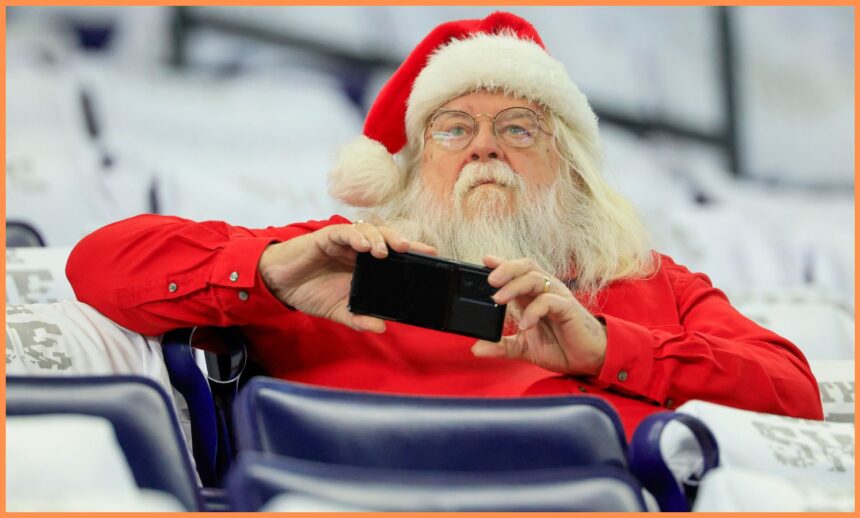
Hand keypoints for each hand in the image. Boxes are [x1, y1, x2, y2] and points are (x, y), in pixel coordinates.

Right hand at [258, 221, 436, 332]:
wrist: (279, 284)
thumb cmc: (309, 292)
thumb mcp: (338, 311)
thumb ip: (358, 318)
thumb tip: (381, 327)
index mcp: (364, 265)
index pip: (392, 255)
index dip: (412, 252)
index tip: (431, 254)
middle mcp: (357, 250)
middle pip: (384, 237)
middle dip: (399, 241)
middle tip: (411, 249)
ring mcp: (343, 242)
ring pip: (367, 230)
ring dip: (378, 238)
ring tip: (384, 251)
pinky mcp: (326, 237)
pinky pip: (344, 232)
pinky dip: (355, 236)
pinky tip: (363, 246)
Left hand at [471, 255, 606, 375]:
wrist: (588, 360)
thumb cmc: (560, 347)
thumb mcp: (524, 347)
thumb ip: (501, 346)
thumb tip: (476, 348)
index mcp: (532, 295)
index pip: (516, 272)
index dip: (501, 263)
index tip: (483, 261)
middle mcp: (544, 291)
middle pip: (525, 266)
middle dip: (506, 268)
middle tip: (489, 280)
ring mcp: (557, 297)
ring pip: (534, 278)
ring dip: (513, 286)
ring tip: (498, 299)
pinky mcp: (568, 309)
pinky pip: (548, 301)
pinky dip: (533, 311)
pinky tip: (524, 324)